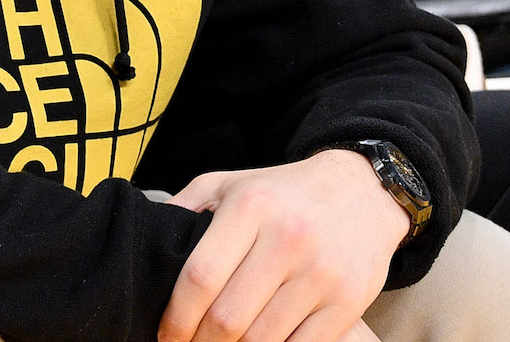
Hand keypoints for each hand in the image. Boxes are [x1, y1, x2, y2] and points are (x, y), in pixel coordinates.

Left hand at [160, 151, 407, 341]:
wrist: (363, 192)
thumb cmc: (285, 194)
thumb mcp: (232, 184)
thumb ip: (187, 207)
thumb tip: (145, 240)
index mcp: (251, 207)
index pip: (199, 278)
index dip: (176, 318)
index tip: (167, 336)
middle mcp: (288, 237)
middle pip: (228, 318)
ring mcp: (321, 272)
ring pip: (261, 340)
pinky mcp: (348, 301)